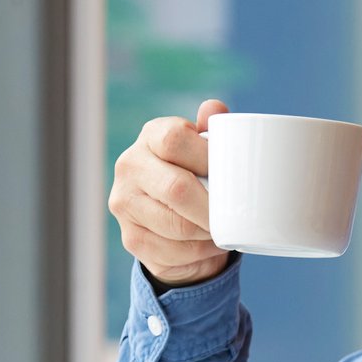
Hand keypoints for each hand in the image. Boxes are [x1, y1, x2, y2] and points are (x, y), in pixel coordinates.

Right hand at [109, 98, 231, 289]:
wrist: (175, 218)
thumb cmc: (198, 174)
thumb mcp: (207, 149)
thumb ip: (213, 129)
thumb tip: (215, 109)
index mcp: (151, 136)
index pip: (174, 140)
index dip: (207, 158)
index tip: (232, 174)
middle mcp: (129, 166)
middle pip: (177, 189)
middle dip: (212, 207)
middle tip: (237, 215)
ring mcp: (124, 203)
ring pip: (176, 226)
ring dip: (209, 232)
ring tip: (226, 229)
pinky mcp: (130, 238)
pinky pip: (172, 251)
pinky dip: (200, 252)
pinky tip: (210, 244)